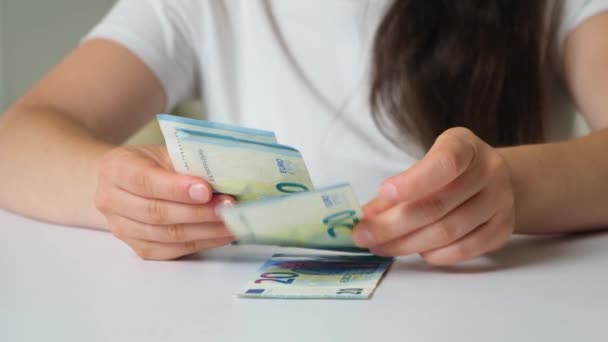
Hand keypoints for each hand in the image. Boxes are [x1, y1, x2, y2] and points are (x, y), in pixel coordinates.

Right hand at [95, 145, 234, 259]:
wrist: (123, 184)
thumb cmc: (150, 164)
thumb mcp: (163, 153)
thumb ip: (187, 164)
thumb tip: (225, 178)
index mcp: (116, 169)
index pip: (146, 181)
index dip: (177, 188)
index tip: (206, 191)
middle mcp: (111, 200)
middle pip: (157, 213)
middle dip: (198, 212)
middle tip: (228, 207)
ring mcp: (122, 228)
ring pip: (167, 235)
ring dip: (205, 230)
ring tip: (232, 222)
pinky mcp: (139, 248)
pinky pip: (172, 250)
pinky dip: (201, 243)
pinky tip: (222, 235)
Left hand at [353, 127, 514, 264]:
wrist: (494, 178)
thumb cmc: (449, 170)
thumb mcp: (425, 163)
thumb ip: (398, 186)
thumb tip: (366, 216)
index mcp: (465, 147)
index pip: (444, 164)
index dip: (412, 182)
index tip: (381, 194)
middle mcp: (489, 172)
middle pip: (438, 205)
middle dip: (392, 224)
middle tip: (362, 235)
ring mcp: (500, 202)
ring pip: (448, 232)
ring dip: (406, 244)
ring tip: (379, 246)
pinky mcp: (502, 230)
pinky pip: (465, 250)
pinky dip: (434, 255)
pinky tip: (414, 252)